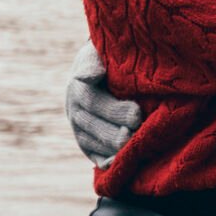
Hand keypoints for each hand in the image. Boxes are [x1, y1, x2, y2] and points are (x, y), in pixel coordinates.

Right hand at [65, 41, 140, 168]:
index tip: (137, 114)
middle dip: (118, 131)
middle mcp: (74, 110)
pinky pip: (94, 156)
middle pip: (93, 125)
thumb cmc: (109, 57)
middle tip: (140, 133)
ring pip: (92, 143)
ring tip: (135, 148)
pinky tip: (122, 163)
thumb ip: (94, 62)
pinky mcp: (87, 143)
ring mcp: (79, 128)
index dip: (115, 110)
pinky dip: (107, 161)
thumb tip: (94, 74)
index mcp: (78, 86)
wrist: (105, 69)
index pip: (92, 101)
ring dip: (113, 148)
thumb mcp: (100, 52)